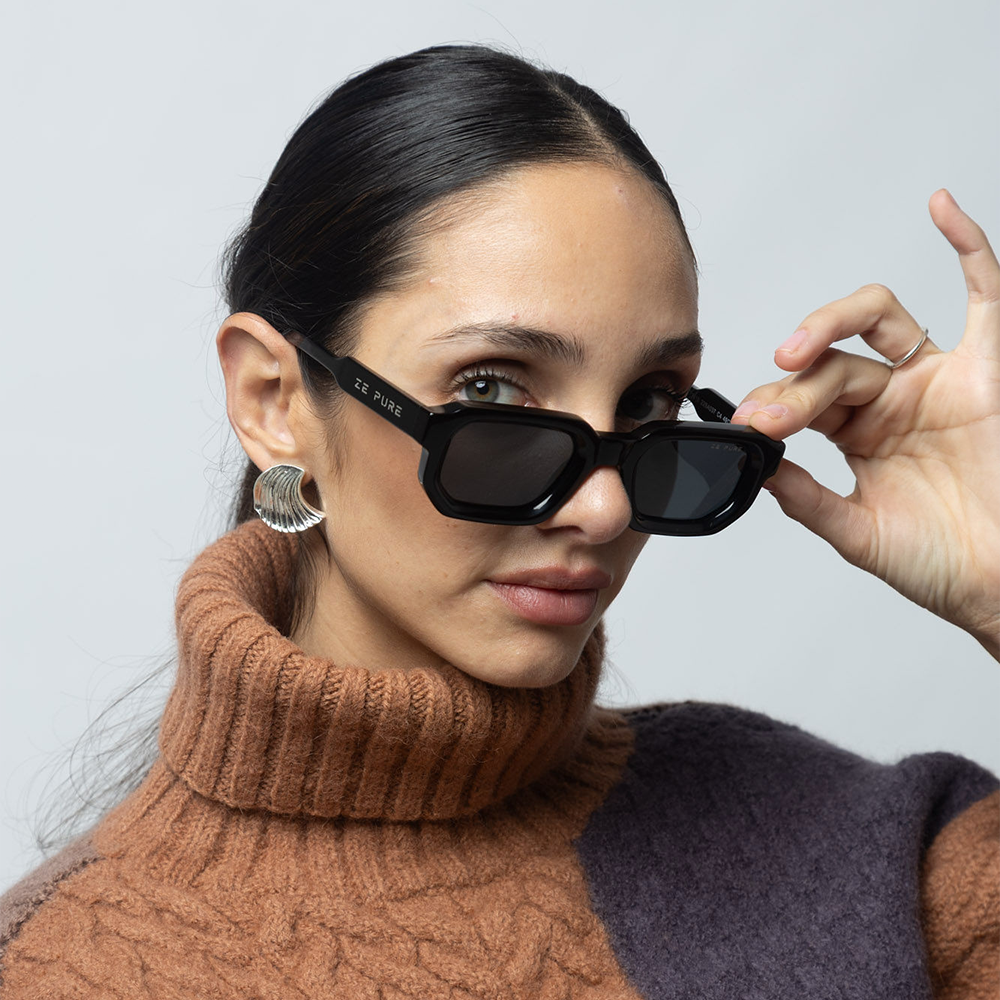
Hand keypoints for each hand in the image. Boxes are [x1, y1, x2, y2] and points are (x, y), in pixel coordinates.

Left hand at [732, 190, 998, 658]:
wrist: (999, 581)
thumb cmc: (941, 562)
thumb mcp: (859, 534)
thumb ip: (808, 499)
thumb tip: (759, 466)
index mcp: (858, 433)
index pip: (806, 398)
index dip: (776, 406)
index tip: (750, 426)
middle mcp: (892, 399)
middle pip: (832, 364)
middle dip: (796, 386)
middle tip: (771, 414)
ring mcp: (936, 379)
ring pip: (880, 320)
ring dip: (834, 321)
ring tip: (799, 346)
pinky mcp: (987, 369)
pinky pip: (985, 296)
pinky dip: (968, 247)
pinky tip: (940, 208)